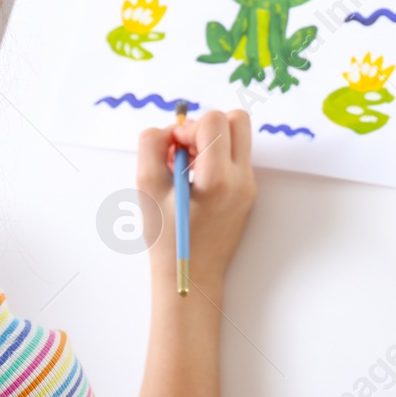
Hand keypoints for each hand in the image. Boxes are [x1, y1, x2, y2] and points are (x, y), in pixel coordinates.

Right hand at [136, 110, 255, 299]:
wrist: (192, 277)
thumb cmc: (166, 239)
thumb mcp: (146, 188)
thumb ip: (151, 146)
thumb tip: (170, 128)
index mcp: (219, 179)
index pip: (216, 120)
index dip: (188, 126)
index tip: (174, 148)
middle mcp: (242, 179)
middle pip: (238, 119)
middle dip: (207, 126)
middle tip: (185, 150)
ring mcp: (248, 186)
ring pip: (238, 137)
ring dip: (211, 140)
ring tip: (187, 167)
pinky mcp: (247, 193)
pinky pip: (235, 157)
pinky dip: (215, 157)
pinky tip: (195, 181)